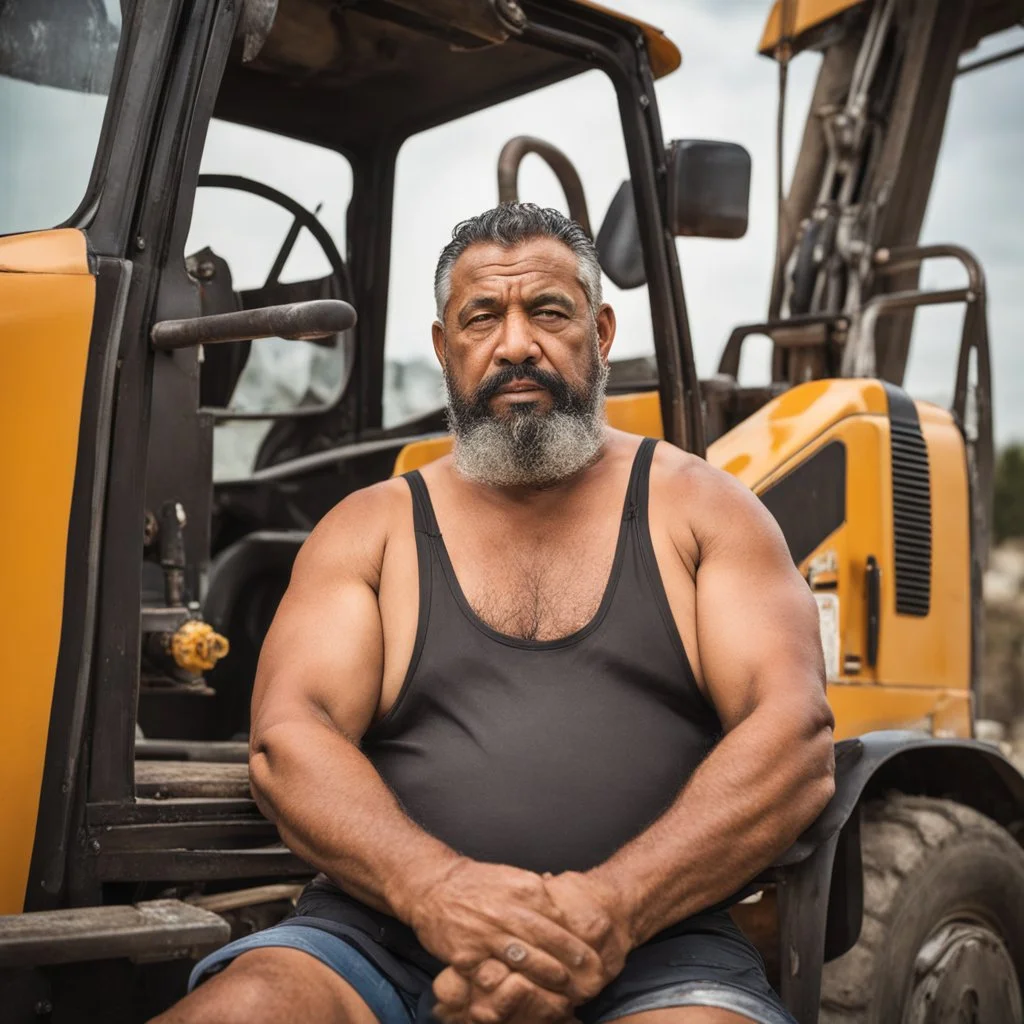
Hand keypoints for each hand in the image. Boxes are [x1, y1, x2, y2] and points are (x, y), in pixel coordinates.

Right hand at [431, 870, 634, 1022]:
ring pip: (524, 957)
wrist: (436, 886)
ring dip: (547, 973)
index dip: (577, 936)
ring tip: (565, 986)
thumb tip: (568, 906)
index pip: (557, 916)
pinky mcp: (467, 953)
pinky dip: (511, 984)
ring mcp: (486, 933)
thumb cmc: (480, 883)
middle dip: (571, 958)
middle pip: (546, 938)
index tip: (595, 949)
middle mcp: (506, 909)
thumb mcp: (512, 878)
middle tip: (591, 973)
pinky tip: (525, 992)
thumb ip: (539, 892)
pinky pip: (493, 973)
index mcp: (521, 889)